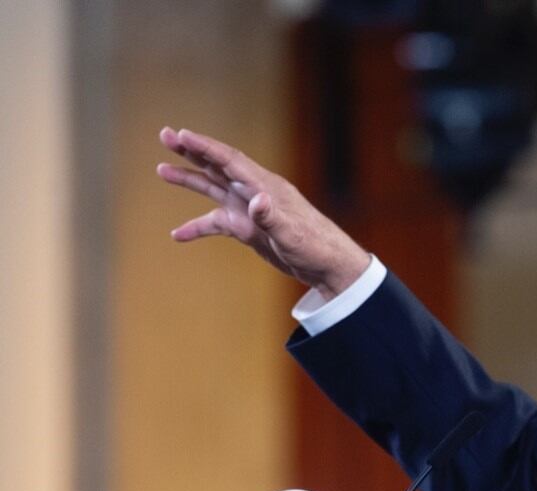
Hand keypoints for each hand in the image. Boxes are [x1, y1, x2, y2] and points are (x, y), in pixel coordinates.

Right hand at [156, 127, 369, 299]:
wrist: (329, 267)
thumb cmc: (316, 246)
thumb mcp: (293, 233)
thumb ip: (272, 217)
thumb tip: (256, 200)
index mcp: (266, 187)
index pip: (231, 160)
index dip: (206, 147)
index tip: (183, 134)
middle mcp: (255, 193)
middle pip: (218, 166)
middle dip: (192, 152)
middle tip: (165, 135)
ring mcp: (250, 210)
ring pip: (214, 188)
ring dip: (190, 179)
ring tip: (162, 170)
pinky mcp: (249, 229)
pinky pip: (217, 223)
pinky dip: (197, 227)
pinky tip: (178, 234)